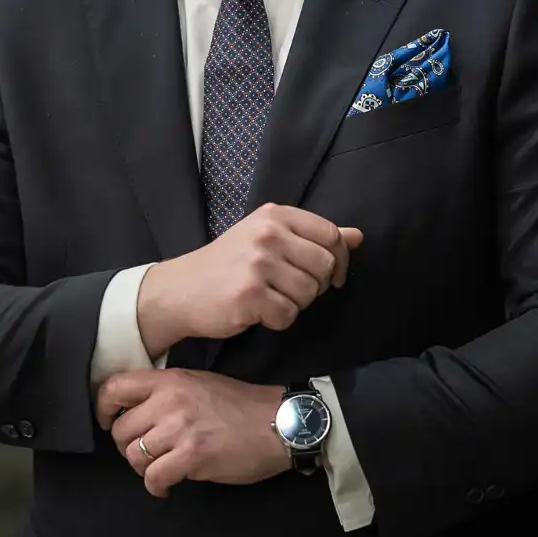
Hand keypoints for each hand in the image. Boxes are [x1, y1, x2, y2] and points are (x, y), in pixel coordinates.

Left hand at [97, 368, 288, 496]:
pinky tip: (168, 487)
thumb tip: (137, 414)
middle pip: (120, 430)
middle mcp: (170, 400)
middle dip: (129, 448)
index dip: (103, 409)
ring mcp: (180, 428)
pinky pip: (153, 477)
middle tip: (148, 454)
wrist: (279, 423)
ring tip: (161, 469)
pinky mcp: (191, 456)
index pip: (115, 388)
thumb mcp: (200, 384)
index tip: (109, 423)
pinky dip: (157, 487)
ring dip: (144, 469)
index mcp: (171, 380)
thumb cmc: (242, 407)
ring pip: (134, 456)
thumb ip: (168, 394)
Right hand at [136, 203, 362, 354]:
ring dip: (295, 304)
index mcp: (276, 215)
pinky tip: (258, 312)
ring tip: (270, 298)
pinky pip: (288, 315)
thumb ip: (314, 237)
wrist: (180, 290)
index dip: (339, 261)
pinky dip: (277, 321)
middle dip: (316, 286)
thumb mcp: (270, 239)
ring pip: (309, 293)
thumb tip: (358, 236)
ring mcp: (258, 263)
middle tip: (291, 290)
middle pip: (325, 266)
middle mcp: (268, 234)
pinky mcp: (250, 294)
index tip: (332, 277)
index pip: (331, 235)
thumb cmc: (229, 265)